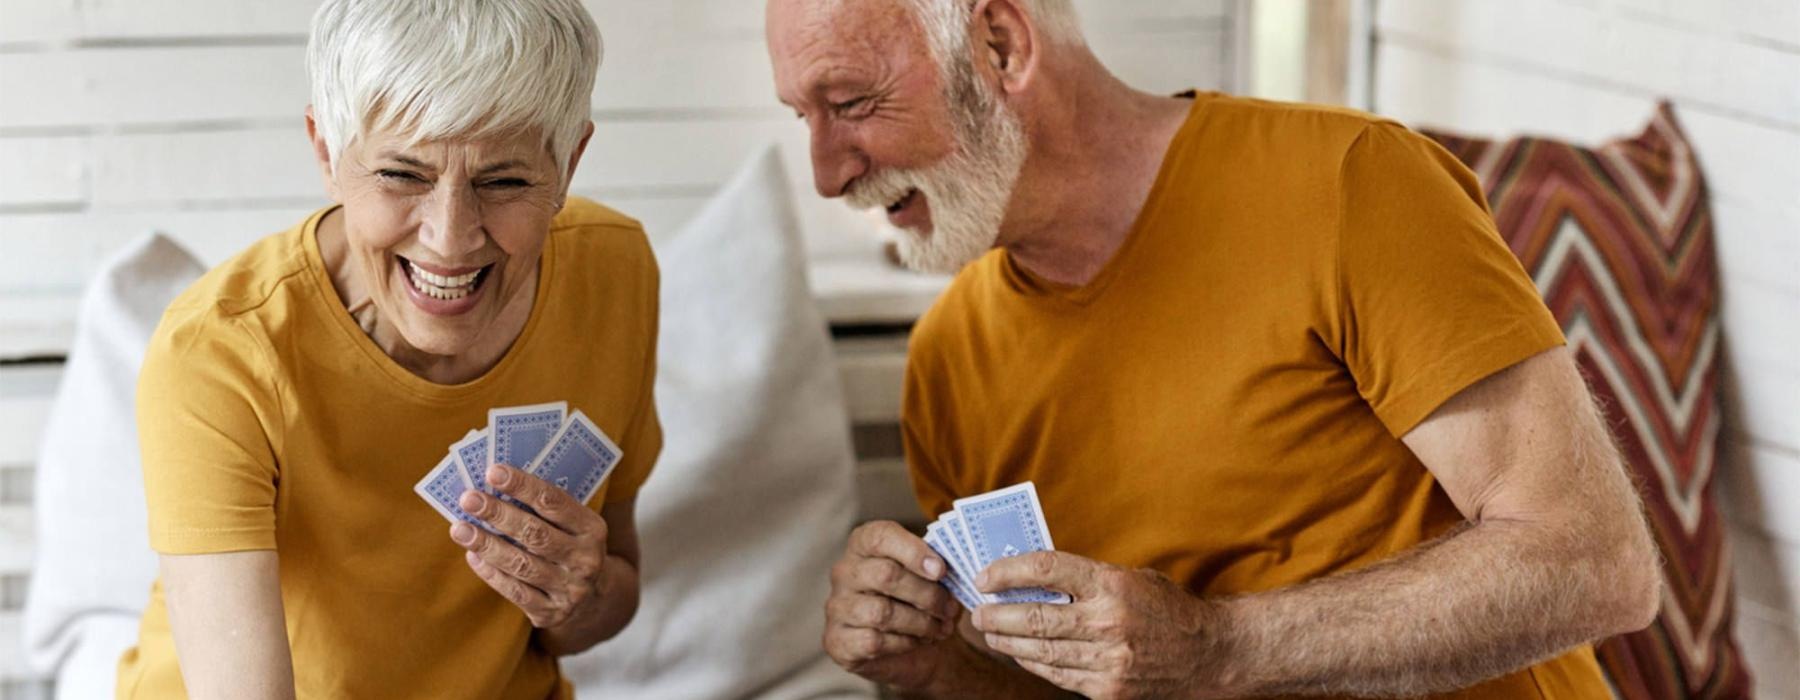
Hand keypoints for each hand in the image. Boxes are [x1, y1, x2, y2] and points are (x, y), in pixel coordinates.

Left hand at [451, 464, 609, 629]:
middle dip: (499, 514)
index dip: (523, 486)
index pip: (554, 502)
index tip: (493, 472)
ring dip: (487, 544)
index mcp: (592, 529)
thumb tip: (494, 485)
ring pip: (521, 564)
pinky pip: (515, 592)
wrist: (593, 599)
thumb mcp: (573, 526)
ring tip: (459, 528)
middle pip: (536, 534)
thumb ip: (543, 509)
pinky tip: (472, 556)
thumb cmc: (570, 547)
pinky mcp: (551, 613)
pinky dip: (491, 573)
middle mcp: (585, 559)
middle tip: (469, 499)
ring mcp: (569, 589)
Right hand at [823, 521, 964, 689]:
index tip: (941, 570)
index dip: (913, 551)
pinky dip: (904, 643)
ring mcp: (838, 607)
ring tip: (940, 628)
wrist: (912, 650)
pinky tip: (918, 641)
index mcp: (864, 546)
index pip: (880, 536)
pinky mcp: (838, 640)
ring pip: (882, 612)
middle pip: (886, 575)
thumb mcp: (930, 578)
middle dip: (926, 594)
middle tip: (949, 608)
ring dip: (920, 622)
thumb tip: (949, 566)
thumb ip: (935, 566)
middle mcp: (845, 572)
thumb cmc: (919, 601)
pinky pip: (874, 641)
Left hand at [972, 551, 1227, 699]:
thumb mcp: (1130, 578)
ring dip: (1006, 639)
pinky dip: (1032, 661)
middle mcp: (1108, 622)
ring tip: (990, 630)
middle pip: (1034, 616)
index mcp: (1112, 584)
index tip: (985, 575)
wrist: (1209, 654)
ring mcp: (1107, 660)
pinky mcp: (1108, 689)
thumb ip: (1085, 578)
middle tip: (977, 609)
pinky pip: (1057, 674)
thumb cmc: (1166, 608)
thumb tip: (1030, 576)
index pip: (1045, 569)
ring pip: (1039, 650)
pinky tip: (1019, 651)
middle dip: (996, 613)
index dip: (1007, 571)